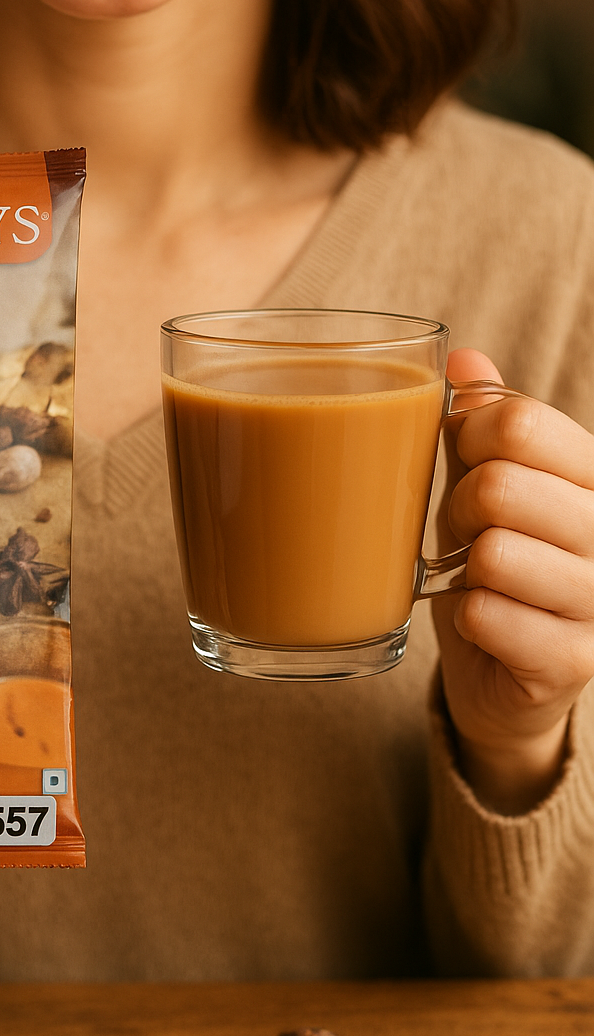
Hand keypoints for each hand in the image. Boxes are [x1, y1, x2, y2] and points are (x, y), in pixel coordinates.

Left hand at [432, 348, 593, 814]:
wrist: (507, 676)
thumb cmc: (494, 567)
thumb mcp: (484, 488)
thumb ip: (481, 426)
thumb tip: (462, 358)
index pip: (521, 423)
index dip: (467, 435)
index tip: (463, 458)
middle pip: (499, 486)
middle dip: (460, 510)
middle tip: (468, 533)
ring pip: (492, 554)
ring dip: (463, 569)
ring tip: (478, 580)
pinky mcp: (575, 659)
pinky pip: (484, 614)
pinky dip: (466, 617)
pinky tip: (486, 623)